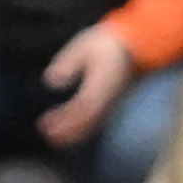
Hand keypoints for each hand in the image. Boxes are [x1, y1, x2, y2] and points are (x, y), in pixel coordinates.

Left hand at [36, 24, 138, 146]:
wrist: (136, 47)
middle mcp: (108, 97)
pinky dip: (82, 130)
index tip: (46, 122)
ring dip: (73, 134)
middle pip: (88, 120)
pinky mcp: (112, 105)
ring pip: (93, 125)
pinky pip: (97, 122)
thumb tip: (50, 80)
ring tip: (53, 139)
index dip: (64, 117)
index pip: (82, 105)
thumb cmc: (107, 44)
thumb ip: (68, 63)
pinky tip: (69, 132)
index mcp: (101, 82)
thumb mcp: (84, 46)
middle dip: (67, 130)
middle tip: (46, 134)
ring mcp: (112, 102)